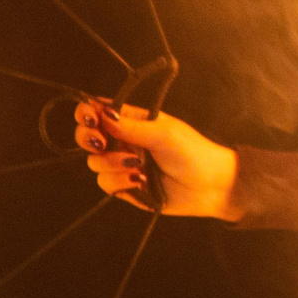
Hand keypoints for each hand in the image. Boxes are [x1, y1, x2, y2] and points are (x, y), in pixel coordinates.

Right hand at [76, 101, 238, 218]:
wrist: (210, 187)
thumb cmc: (193, 152)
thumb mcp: (162, 133)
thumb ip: (130, 126)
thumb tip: (101, 113)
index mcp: (133, 120)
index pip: (98, 110)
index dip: (87, 113)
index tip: (91, 120)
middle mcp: (124, 140)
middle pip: (87, 136)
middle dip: (88, 138)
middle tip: (100, 143)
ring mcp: (123, 164)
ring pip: (95, 162)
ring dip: (112, 163)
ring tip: (139, 166)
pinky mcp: (125, 187)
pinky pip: (106, 183)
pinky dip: (120, 182)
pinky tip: (142, 181)